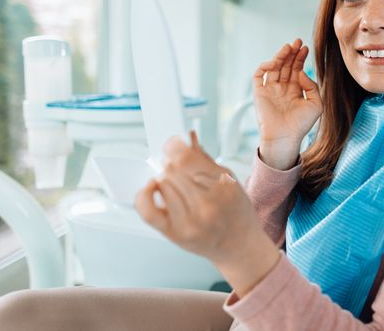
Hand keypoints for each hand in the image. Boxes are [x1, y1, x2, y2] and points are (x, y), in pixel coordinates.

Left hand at [136, 131, 279, 296]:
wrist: (239, 246)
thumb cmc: (236, 212)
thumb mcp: (230, 180)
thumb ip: (205, 159)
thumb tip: (187, 136)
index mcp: (223, 187)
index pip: (186, 157)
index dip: (175, 146)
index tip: (174, 144)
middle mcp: (206, 205)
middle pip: (172, 169)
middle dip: (172, 163)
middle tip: (178, 166)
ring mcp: (189, 221)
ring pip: (162, 184)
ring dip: (165, 179)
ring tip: (176, 183)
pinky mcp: (174, 234)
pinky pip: (148, 212)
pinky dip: (144, 195)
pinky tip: (153, 188)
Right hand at [253, 38, 322, 168]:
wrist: (285, 137)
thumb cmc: (301, 124)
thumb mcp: (316, 104)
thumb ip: (312, 86)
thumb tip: (300, 72)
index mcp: (294, 91)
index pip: (296, 69)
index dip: (300, 58)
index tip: (305, 48)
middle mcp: (282, 88)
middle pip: (286, 65)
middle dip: (292, 53)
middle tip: (297, 41)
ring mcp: (270, 90)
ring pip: (274, 67)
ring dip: (281, 56)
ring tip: (289, 47)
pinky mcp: (259, 93)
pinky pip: (259, 75)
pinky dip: (265, 66)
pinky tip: (275, 62)